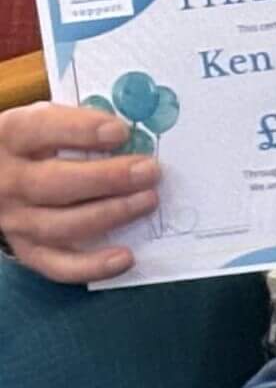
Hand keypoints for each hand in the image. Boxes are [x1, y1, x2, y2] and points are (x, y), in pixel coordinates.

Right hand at [0, 102, 159, 283]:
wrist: (0, 177)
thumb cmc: (37, 143)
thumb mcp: (47, 122)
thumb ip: (81, 123)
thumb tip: (137, 130)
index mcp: (10, 136)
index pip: (40, 129)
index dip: (81, 130)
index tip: (120, 132)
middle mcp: (6, 181)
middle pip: (54, 183)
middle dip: (108, 178)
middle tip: (149, 171)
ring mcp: (14, 219)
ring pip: (60, 225)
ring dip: (110, 214)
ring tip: (148, 200)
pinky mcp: (26, 249)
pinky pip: (57, 265)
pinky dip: (92, 265)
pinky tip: (126, 257)